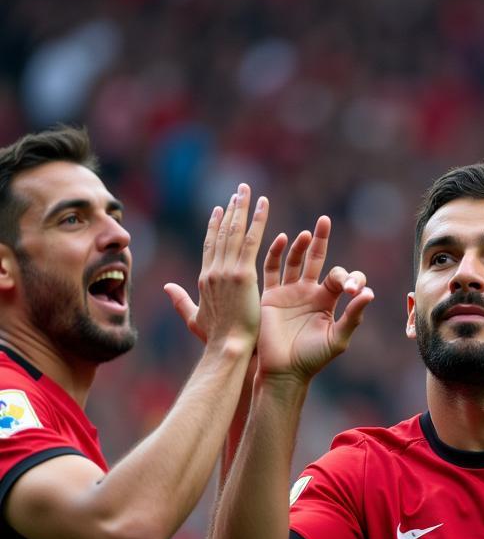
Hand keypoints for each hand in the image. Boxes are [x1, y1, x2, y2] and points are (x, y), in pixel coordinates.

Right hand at [164, 184, 266, 352]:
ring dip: (241, 208)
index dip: (214, 226)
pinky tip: (263, 204)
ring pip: (235, 232)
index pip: (210, 246)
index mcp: (205, 279)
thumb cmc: (215, 340)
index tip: (220, 210)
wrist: (227, 348)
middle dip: (230, 210)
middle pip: (222, 233)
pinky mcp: (243, 274)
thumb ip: (180, 302)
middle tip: (238, 192)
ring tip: (247, 191)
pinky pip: (252, 240)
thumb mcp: (194, 319)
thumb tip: (166, 288)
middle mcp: (214, 270)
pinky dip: (257, 220)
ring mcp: (227, 270)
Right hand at [256, 214, 373, 382]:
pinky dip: (276, 254)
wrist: (284, 372)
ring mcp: (288, 292)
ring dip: (299, 246)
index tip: (352, 292)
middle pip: (316, 259)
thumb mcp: (338, 339)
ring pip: (294, 261)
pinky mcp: (270, 296)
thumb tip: (370, 293)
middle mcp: (309, 292)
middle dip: (320, 240)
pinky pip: (271, 269)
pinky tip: (282, 239)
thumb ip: (353, 316)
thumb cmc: (313, 359)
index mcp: (328, 301)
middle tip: (324, 220)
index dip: (350, 279)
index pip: (342, 278)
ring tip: (307, 233)